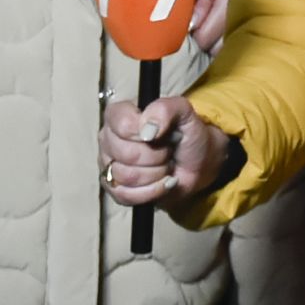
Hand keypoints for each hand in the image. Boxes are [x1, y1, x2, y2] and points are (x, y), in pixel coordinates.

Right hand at [100, 95, 227, 206]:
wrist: (197, 163)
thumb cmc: (187, 134)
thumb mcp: (185, 112)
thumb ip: (166, 109)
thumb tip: (147, 128)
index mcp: (119, 114)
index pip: (122, 124)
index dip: (145, 132)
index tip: (161, 133)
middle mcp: (108, 138)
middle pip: (126, 154)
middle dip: (157, 155)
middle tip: (167, 150)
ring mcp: (108, 165)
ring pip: (127, 176)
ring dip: (157, 173)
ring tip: (165, 164)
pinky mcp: (114, 189)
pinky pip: (126, 195)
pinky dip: (152, 190)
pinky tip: (163, 181)